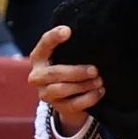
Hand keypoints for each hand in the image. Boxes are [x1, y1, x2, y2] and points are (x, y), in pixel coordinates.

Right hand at [28, 22, 104, 138]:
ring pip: (63, 89)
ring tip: (99, 81)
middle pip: (55, 73)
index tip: (68, 31)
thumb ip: (72, 47)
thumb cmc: (69, 70)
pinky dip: (89, 98)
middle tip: (95, 70)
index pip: (44, 44)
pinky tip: (100, 92)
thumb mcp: (67, 57)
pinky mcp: (58, 107)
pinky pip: (74, 104)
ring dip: (84, 85)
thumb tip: (90, 38)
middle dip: (76, 72)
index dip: (54, 37)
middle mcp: (37, 76)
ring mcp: (46, 94)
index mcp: (38, 58)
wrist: (69, 99)